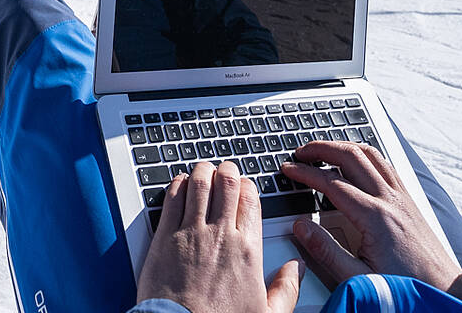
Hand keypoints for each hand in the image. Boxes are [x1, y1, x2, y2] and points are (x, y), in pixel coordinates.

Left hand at [137, 161, 302, 312]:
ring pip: (198, 183)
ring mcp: (191, 233)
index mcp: (247, 250)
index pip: (250, 199)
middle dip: (226, 171)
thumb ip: (286, 289)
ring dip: (202, 172)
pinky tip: (180, 183)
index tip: (245, 187)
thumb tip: (296, 270)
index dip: (247, 186)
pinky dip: (177, 185)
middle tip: (224, 171)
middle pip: (226, 182)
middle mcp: (220, 235)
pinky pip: (172, 199)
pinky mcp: (165, 237)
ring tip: (203, 171)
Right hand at [280, 141, 461, 294]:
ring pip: (370, 155)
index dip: (306, 173)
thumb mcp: (359, 276)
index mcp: (374, 217)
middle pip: (351, 157)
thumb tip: (301, 228)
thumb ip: (326, 251)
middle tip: (301, 152)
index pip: (332, 183)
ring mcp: (401, 196)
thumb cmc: (405, 285)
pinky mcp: (408, 199)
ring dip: (343, 146)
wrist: (443, 289)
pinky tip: (357, 160)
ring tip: (323, 149)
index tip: (289, 169)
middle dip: (321, 149)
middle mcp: (389, 200)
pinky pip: (385, 164)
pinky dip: (365, 154)